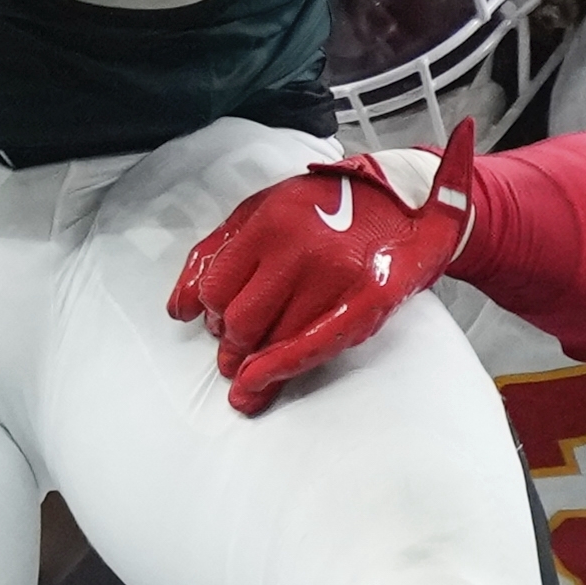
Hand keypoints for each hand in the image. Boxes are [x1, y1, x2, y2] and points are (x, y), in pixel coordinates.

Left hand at [169, 125, 482, 415]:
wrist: (406, 199)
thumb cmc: (327, 206)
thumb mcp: (261, 210)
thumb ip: (214, 254)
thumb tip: (179, 309)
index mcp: (270, 222)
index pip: (216, 289)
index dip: (211, 313)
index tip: (216, 324)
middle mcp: (301, 248)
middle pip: (241, 320)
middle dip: (230, 343)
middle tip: (232, 353)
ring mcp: (337, 275)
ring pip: (274, 339)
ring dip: (254, 363)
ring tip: (247, 375)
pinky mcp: (369, 300)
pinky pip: (315, 346)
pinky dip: (280, 370)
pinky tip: (257, 385)